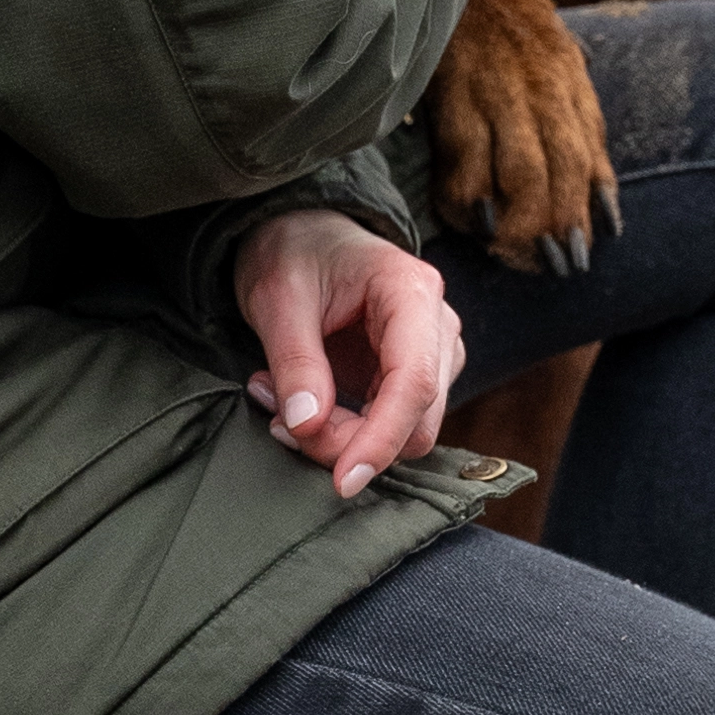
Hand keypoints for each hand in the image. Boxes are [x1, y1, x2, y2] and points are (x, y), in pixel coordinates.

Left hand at [232, 206, 464, 498]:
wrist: (302, 235)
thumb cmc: (294, 251)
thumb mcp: (277, 296)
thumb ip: (295, 360)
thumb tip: (307, 425)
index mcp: (412, 292)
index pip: (415, 382)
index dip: (381, 439)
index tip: (343, 480)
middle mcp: (437, 326)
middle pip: (416, 420)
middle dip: (350, 441)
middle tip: (278, 422)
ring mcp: (432, 355)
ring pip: (405, 432)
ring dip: (341, 437)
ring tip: (277, 401)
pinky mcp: (411, 377)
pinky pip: (388, 427)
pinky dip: (342, 430)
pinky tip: (299, 404)